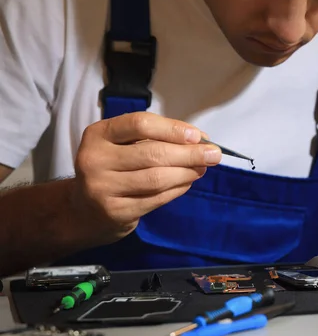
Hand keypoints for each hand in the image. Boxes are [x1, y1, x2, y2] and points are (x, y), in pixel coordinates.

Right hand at [71, 112, 221, 243]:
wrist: (85, 210)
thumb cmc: (114, 169)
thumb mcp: (124, 145)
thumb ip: (157, 138)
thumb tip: (200, 140)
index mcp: (98, 134)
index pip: (140, 124)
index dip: (172, 129)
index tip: (198, 135)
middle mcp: (95, 159)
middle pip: (152, 153)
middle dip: (189, 153)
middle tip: (214, 155)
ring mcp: (102, 188)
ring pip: (156, 178)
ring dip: (187, 173)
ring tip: (202, 169)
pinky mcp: (115, 211)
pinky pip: (156, 198)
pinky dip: (177, 189)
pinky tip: (187, 183)